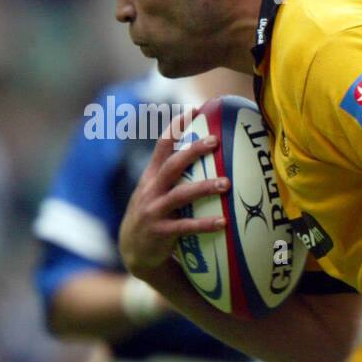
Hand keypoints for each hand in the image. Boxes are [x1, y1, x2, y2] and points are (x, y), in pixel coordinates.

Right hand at [118, 117, 228, 280]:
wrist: (134, 251)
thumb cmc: (155, 216)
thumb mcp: (157, 192)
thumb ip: (175, 176)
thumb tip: (208, 156)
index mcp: (151, 177)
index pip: (162, 146)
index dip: (176, 127)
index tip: (194, 109)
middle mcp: (151, 190)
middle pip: (172, 165)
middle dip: (192, 151)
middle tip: (215, 141)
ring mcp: (154, 211)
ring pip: (180, 195)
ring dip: (204, 188)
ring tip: (227, 184)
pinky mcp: (160, 233)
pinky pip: (185, 227)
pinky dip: (205, 224)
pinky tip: (223, 222)